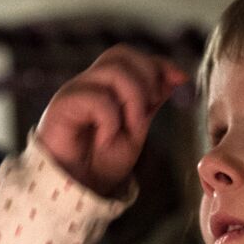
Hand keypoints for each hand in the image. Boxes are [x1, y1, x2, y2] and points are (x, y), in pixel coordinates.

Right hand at [36, 45, 188, 196]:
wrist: (77, 189)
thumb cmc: (102, 162)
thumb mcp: (136, 129)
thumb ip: (151, 102)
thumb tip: (177, 77)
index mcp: (105, 86)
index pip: (130, 57)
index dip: (157, 64)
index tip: (181, 80)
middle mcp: (89, 83)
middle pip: (120, 54)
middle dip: (147, 77)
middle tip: (151, 108)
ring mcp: (74, 92)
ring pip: (113, 71)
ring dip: (133, 100)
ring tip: (131, 128)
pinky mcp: (62, 107)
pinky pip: (96, 98)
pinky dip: (110, 121)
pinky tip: (105, 140)